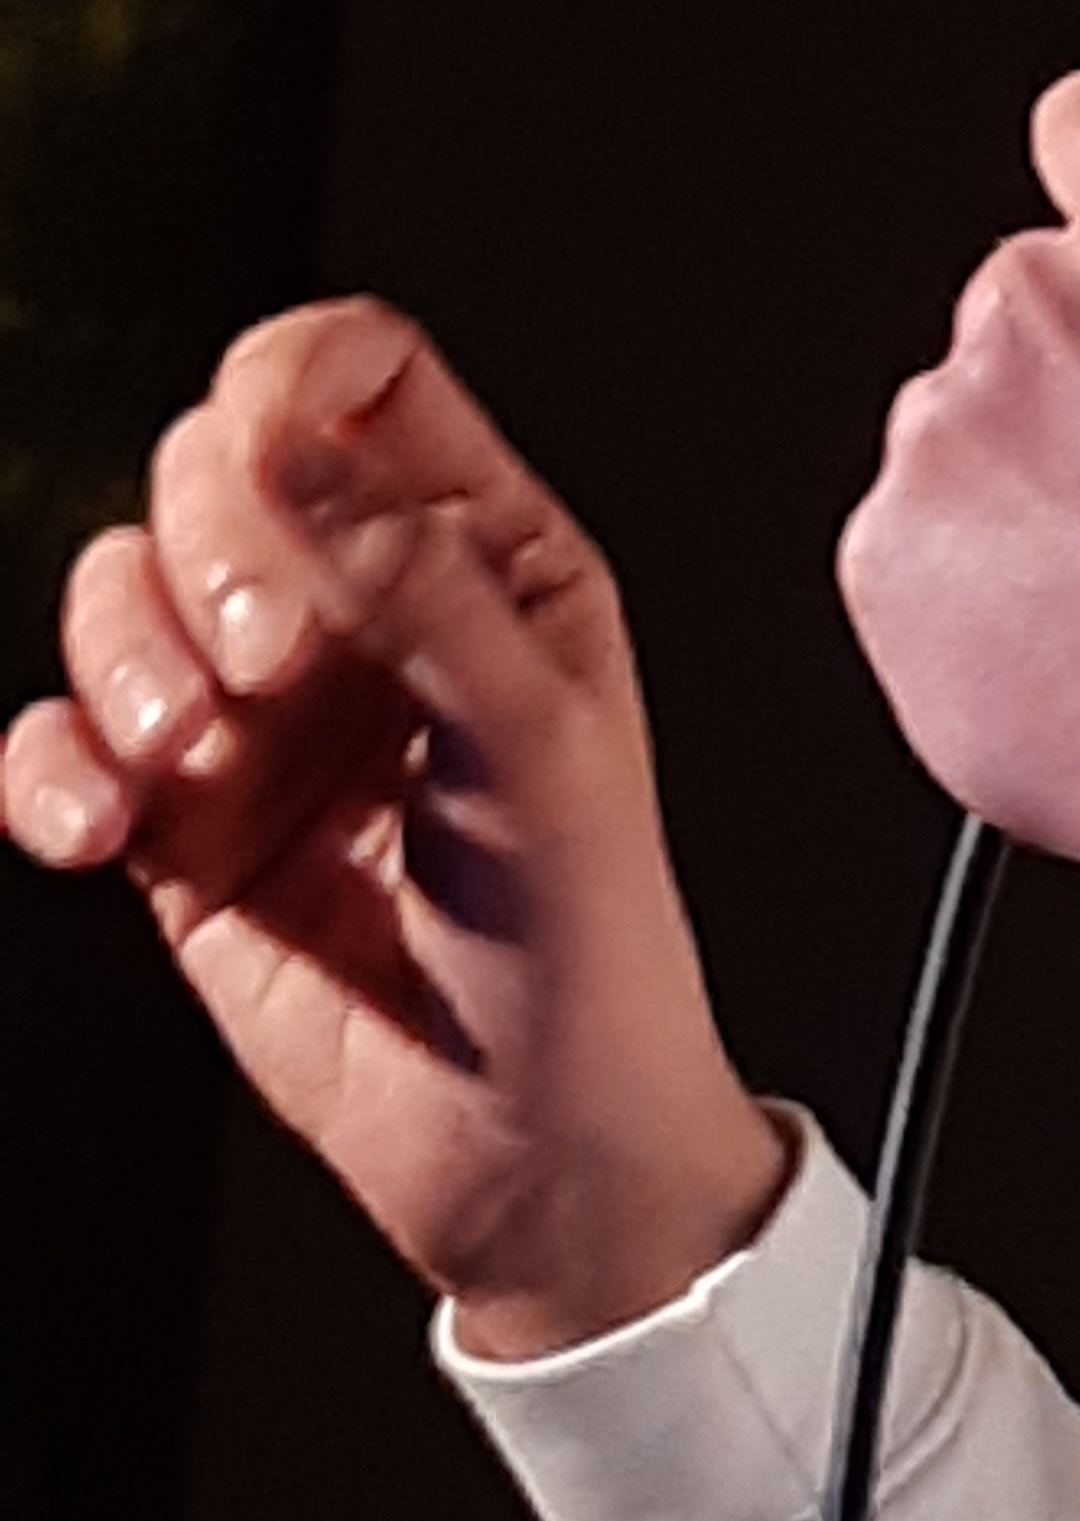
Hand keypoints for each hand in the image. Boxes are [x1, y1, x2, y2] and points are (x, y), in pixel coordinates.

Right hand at [3, 304, 787, 1357]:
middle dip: (210, 545)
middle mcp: (366, 612)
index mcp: (487, 555)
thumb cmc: (585, 943)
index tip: (268, 441)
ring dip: (124, 658)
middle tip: (270, 666)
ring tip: (193, 759)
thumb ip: (414, 582)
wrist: (528, 1143)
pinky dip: (51, 767)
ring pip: (120, 589)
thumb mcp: (537, 743)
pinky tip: (99, 828)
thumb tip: (295, 448)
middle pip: (215, 464)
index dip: (292, 376)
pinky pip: (61, 738)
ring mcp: (264, 713)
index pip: (361, 380)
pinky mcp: (180, 820)